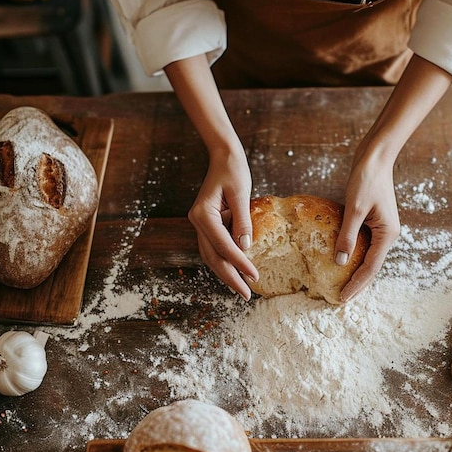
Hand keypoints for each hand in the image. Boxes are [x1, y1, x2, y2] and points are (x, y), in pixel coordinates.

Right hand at [188, 147, 258, 299]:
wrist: (223, 157)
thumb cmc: (233, 170)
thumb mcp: (241, 192)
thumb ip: (242, 219)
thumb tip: (245, 246)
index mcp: (204, 214)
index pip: (223, 245)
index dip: (239, 263)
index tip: (254, 276)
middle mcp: (198, 221)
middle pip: (212, 257)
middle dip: (229, 277)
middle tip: (246, 294)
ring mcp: (200, 224)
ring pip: (211, 256)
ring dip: (226, 274)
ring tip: (242, 289)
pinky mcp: (207, 225)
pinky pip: (214, 249)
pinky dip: (224, 262)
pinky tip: (236, 272)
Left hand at [335, 150, 399, 301]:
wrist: (376, 157)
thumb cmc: (367, 179)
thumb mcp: (354, 208)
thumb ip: (348, 235)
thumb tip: (341, 262)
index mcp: (387, 234)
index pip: (370, 268)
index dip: (356, 285)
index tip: (342, 298)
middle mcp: (387, 235)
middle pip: (371, 267)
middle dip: (357, 284)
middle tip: (340, 300)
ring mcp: (382, 229)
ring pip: (368, 258)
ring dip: (355, 273)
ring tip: (341, 286)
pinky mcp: (374, 222)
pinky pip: (364, 246)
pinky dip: (354, 256)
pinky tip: (342, 262)